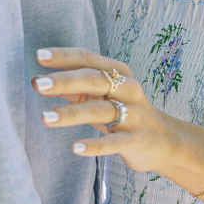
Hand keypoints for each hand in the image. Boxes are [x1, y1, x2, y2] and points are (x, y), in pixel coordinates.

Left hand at [33, 47, 179, 172]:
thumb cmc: (126, 112)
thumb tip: (40, 80)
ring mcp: (133, 115)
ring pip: (100, 110)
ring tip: (45, 118)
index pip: (88, 59)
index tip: (39, 55)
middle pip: (93, 80)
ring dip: (71, 113)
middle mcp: (127, 89)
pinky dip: (94, 144)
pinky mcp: (136, 140)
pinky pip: (113, 142)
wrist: (165, 140)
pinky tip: (75, 147)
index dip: (64, 56)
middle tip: (38, 84)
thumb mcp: (103, 95)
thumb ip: (75, 88)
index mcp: (118, 73)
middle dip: (65, 81)